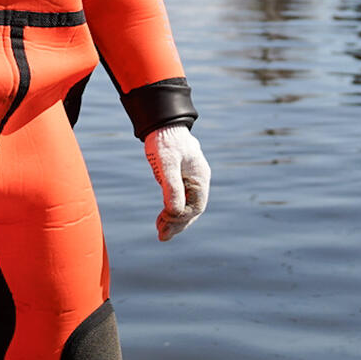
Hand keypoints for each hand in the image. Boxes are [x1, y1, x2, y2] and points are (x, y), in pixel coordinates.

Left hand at [144, 125, 209, 241]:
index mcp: (200, 177)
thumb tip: (174, 212)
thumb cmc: (165, 140)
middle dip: (178, 224)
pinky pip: (179, 200)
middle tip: (162, 236)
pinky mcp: (180, 180)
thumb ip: (171, 186)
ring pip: (186, 207)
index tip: (165, 223)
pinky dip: (171, 211)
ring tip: (160, 232)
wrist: (161, 123)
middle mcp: (198, 181)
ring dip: (174, 221)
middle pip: (192, 210)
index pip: (196, 206)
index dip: (182, 218)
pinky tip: (161, 218)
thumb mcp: (167, 162)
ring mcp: (190, 181)